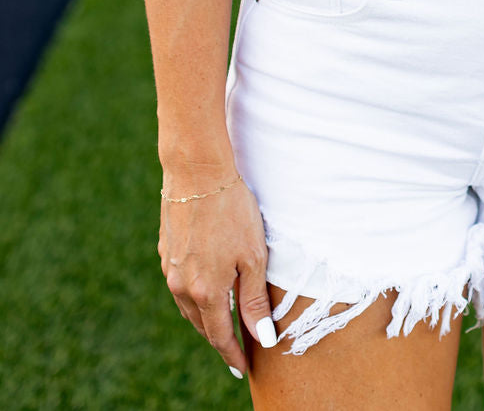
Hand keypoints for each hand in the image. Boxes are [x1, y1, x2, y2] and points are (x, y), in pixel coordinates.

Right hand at [159, 176, 277, 378]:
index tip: (243, 368)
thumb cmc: (232, 211)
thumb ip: (254, 301)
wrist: (197, 172)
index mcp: (205, 292)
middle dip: (219, 338)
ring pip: (187, 306)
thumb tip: (261, 338)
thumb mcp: (253, 256)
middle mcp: (181, 286)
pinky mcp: (165, 251)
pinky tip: (204, 289)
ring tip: (221, 323)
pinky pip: (179, 285)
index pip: (219, 336)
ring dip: (205, 318)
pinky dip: (194, 295)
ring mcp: (169, 269)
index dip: (232, 355)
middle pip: (201, 324)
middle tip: (236, 348)